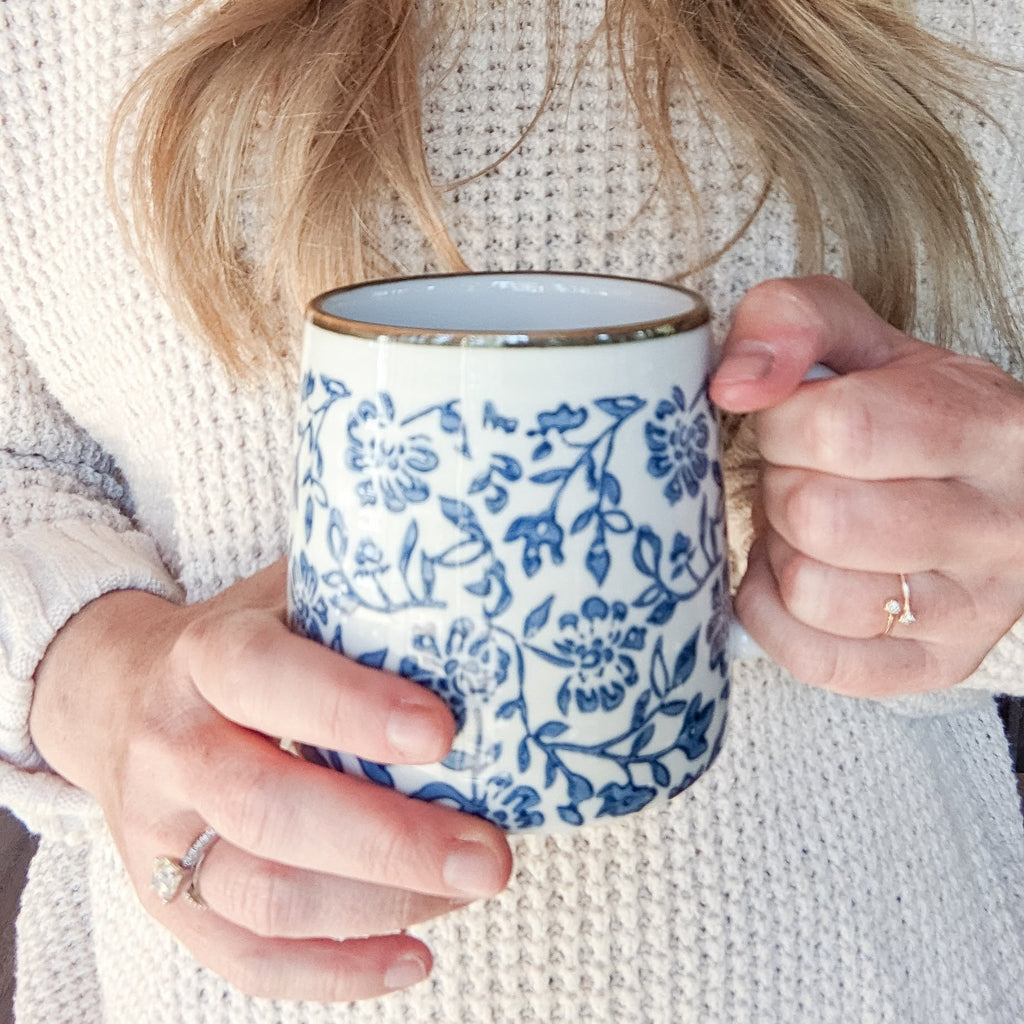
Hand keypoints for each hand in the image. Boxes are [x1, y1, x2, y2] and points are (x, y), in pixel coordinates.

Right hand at [29, 560, 511, 1000]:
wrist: (119, 696)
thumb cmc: (236, 644)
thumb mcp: (282, 597)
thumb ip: (354, 602)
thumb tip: (470, 602)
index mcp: (204, 656)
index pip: (263, 677)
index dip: (350, 707)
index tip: (442, 732)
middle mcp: (172, 746)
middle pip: (270, 809)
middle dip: (391, 841)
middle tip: (489, 854)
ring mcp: (162, 835)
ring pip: (262, 895)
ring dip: (378, 907)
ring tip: (467, 890)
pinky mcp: (171, 902)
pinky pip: (249, 958)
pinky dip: (337, 970)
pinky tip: (413, 956)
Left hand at [710, 276, 1023, 696]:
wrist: (987, 487)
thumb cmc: (910, 413)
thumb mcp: (860, 340)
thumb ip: (793, 321)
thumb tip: (734, 383)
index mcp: (989, 429)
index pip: (842, 429)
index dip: (784, 424)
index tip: (792, 421)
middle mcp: (999, 527)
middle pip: (821, 518)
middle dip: (781, 488)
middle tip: (800, 476)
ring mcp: (973, 609)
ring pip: (814, 593)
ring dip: (782, 554)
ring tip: (807, 527)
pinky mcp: (933, 664)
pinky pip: (814, 656)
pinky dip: (776, 613)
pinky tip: (795, 575)